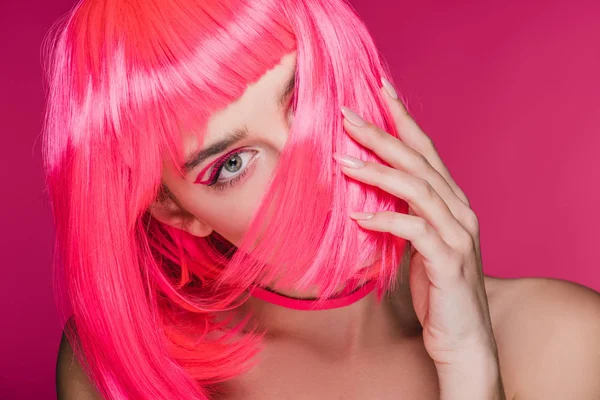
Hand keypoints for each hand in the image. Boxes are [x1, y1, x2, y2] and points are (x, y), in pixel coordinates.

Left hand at [333, 78, 504, 398]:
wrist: (462, 337)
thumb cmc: (435, 289)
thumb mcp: (417, 244)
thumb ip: (400, 216)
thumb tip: (361, 197)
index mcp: (451, 202)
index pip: (425, 151)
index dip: (403, 119)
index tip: (379, 90)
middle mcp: (459, 210)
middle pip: (418, 161)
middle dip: (382, 134)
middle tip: (347, 115)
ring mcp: (458, 234)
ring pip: (417, 189)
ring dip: (377, 172)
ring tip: (342, 161)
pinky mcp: (449, 261)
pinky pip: (415, 231)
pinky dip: (385, 220)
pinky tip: (357, 219)